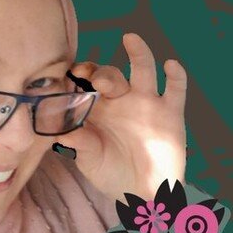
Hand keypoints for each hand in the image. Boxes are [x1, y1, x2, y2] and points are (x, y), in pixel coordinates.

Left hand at [57, 32, 186, 202]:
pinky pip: (176, 89)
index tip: (71, 72)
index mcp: (98, 108)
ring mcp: (146, 103)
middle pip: (111, 74)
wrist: (140, 193)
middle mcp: (120, 101)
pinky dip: (176, 75)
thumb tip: (57, 129)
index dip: (80, 74)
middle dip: (102, 72)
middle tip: (95, 79)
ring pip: (143, 70)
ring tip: (129, 39)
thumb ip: (78, 141)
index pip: (87, 82)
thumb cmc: (110, 173)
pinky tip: (170, 65)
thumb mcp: (89, 158)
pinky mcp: (170, 113)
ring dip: (138, 54)